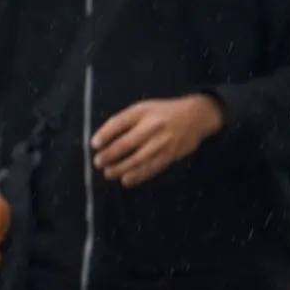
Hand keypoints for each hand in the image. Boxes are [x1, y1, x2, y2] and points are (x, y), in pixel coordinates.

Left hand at [91, 95, 223, 187]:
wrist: (195, 116)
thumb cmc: (162, 113)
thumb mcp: (143, 108)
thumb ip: (125, 121)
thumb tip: (103, 140)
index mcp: (142, 112)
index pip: (119, 122)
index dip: (105, 134)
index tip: (94, 144)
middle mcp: (152, 126)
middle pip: (127, 142)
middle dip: (110, 154)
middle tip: (98, 162)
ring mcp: (162, 142)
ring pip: (139, 158)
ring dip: (122, 168)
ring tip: (109, 173)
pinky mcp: (170, 155)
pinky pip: (152, 167)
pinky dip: (138, 175)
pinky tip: (127, 180)